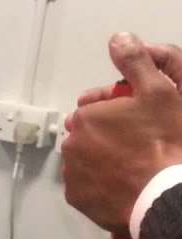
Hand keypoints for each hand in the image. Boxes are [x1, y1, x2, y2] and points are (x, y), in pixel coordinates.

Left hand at [62, 34, 181, 235]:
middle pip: (90, 136)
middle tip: (138, 146)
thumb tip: (119, 39)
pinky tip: (123, 184)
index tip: (138, 123)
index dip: (118, 114)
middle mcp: (72, 145)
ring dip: (102, 161)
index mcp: (86, 118)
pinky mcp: (78, 199)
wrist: (166, 194)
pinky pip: (86, 187)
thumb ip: (135, 63)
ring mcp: (73, 173)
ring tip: (132, 166)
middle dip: (108, 137)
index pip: (96, 111)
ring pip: (87, 161)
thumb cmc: (164, 144)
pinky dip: (100, 185)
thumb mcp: (158, 92)